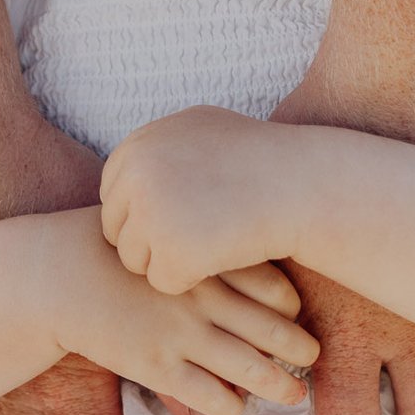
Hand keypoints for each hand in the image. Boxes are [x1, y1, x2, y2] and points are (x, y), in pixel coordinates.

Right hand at [50, 216, 318, 414]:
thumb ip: (199, 237)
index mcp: (205, 260)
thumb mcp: (160, 227)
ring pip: (252, 370)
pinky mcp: (156, 366)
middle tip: (312, 357)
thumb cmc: (110, 250)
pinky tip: (234, 403)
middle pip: (273, 330)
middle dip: (301, 349)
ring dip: (281, 387)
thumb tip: (241, 236)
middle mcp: (201, 297)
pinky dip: (232, 404)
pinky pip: (212, 397)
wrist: (55, 275)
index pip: (275, 286)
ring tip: (294, 395)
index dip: (292, 305)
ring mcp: (180, 333)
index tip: (294, 313)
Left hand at [101, 105, 301, 294]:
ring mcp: (151, 214)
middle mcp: (136, 174)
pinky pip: (161, 283)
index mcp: (138, 145)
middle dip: (150, 239)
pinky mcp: (171, 252)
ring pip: (134, 260)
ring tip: (210, 242)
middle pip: (117, 229)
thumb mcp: (199, 131)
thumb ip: (157, 149)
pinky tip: (219, 258)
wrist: (301, 184)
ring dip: (168, 260)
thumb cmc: (258, 159)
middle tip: (196, 234)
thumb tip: (127, 169)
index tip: (181, 213)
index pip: (114, 195)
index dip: (146, 211)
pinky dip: (189, 280)